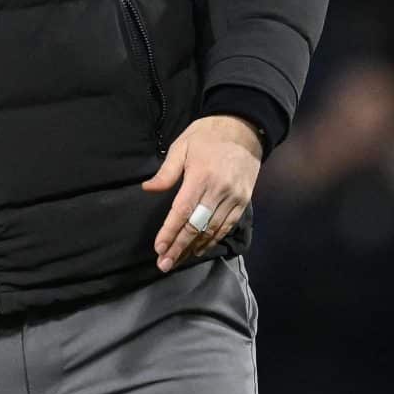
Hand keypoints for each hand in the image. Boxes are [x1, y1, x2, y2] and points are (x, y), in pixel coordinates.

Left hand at [141, 114, 262, 270]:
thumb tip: (148, 189)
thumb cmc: (207, 135)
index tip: (159, 248)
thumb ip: (167, 171)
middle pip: (196, 226)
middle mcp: (219, 190)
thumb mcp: (182, 146)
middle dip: (179, 247)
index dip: (170, 232)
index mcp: (201, 176)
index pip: (182, 211)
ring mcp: (234, 197)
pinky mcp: (244, 201)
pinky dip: (213, 239)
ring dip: (194, 248)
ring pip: (212, 230)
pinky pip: (228, 226)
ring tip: (178, 260)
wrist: (244, 128)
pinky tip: (200, 248)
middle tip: (164, 264)